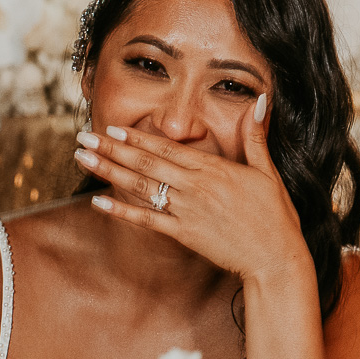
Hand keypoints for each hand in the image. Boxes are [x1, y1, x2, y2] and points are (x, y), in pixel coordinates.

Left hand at [74, 96, 308, 284]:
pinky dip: (121, 210)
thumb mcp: (269, 171)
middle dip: (112, 149)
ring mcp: (187, 211)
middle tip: (84, 137)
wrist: (275, 258)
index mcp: (214, 168)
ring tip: (83, 159)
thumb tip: (260, 101)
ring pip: (141, 187)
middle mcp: (195, 187)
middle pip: (146, 163)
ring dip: (109, 172)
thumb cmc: (276, 215)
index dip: (137, 137)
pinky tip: (98, 202)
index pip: (167, 148)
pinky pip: (146, 220)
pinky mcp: (184, 234)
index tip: (113, 127)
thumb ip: (256, 136)